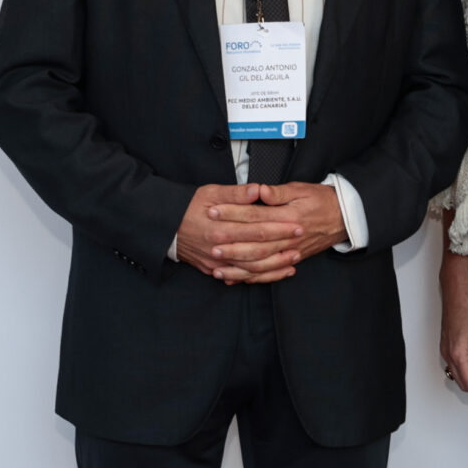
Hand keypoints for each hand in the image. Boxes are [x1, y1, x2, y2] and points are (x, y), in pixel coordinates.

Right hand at [176, 183, 301, 282]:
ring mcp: (217, 263)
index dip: (278, 227)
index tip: (296, 224)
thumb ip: (236, 193)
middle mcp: (219, 248)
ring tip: (294, 258)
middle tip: (300, 240)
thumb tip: (257, 190)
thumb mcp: (210, 193)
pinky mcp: (215, 270)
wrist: (166, 227)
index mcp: (220, 228)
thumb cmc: (189, 207)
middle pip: (257, 251)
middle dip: (282, 246)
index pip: (256, 229)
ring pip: (252, 269)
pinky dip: (261, 276)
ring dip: (275, 265)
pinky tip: (276, 272)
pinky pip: (242, 277)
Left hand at [219, 183, 347, 270]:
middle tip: (210, 243)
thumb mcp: (300, 189)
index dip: (232, 213)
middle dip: (230, 244)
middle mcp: (288, 237)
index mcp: (288, 216)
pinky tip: (235, 279)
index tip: (213, 211)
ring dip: (238, 266)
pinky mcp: (292, 259)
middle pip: (254, 243)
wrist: (344, 218)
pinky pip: (269, 273)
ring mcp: (290, 251)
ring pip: (260, 263)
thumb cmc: (320, 200)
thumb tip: (259, 190)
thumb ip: (278, 192)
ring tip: (216, 266)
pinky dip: (251, 278)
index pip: (254, 215)